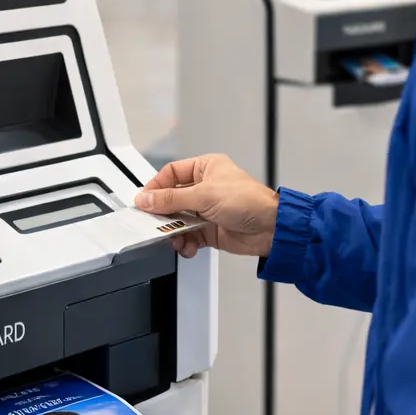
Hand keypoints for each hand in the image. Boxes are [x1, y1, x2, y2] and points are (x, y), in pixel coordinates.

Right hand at [134, 154, 278, 258]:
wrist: (270, 229)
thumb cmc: (249, 201)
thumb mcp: (204, 195)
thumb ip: (171, 199)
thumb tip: (147, 199)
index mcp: (206, 168)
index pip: (171, 174)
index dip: (156, 187)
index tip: (144, 200)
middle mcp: (205, 188)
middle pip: (172, 199)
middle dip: (163, 213)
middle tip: (153, 222)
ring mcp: (207, 210)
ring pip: (178, 220)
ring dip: (174, 231)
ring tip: (173, 237)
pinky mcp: (210, 230)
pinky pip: (188, 236)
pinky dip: (185, 243)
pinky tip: (187, 246)